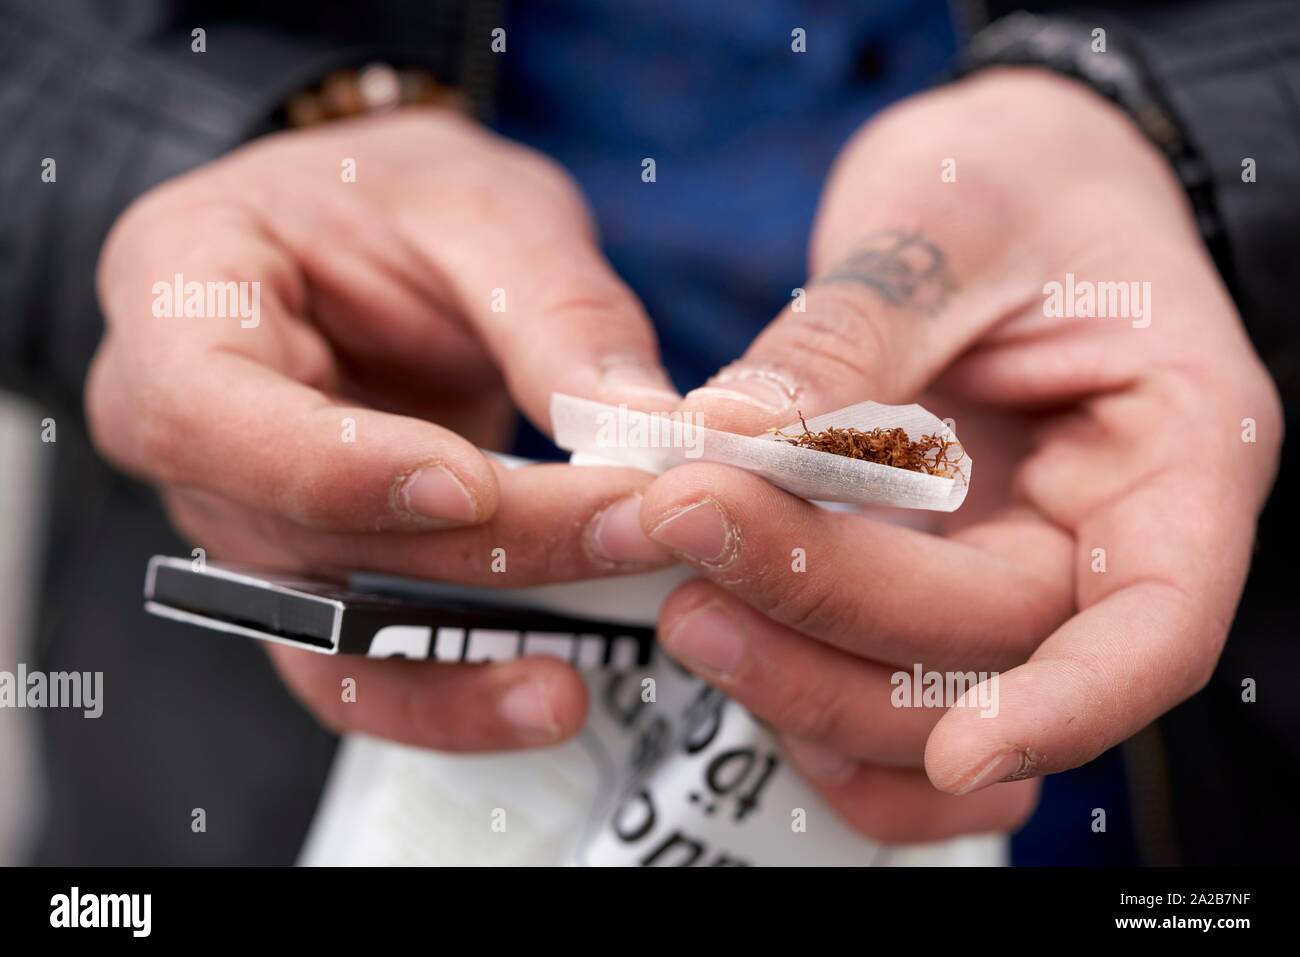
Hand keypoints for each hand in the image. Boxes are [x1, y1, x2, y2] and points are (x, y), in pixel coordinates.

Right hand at [87, 108, 676, 750]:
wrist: (378, 238)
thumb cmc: (400, 196)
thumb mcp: (487, 207)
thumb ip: (556, 310)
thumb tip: (649, 430)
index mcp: (180, 294)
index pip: (210, 409)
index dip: (336, 466)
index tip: (472, 486)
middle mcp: (190, 431)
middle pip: (306, 531)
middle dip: (480, 550)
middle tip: (628, 530)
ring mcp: (247, 517)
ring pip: (332, 627)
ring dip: (464, 655)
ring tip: (582, 668)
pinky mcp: (315, 575)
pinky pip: (362, 669)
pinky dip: (451, 693)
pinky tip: (543, 691)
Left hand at [639, 69, 1282, 841]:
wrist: (993, 184)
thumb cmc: (1010, 181)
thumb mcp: (943, 223)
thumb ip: (849, 337)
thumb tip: (732, 435)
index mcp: (1168, 445)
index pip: (1159, 621)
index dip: (1072, 704)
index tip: (961, 749)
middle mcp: (1096, 537)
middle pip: (991, 648)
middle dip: (832, 608)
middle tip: (686, 523)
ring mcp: (1002, 570)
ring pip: (926, 700)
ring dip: (801, 679)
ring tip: (681, 594)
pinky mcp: (921, 583)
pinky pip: (881, 692)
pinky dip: (805, 702)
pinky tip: (727, 644)